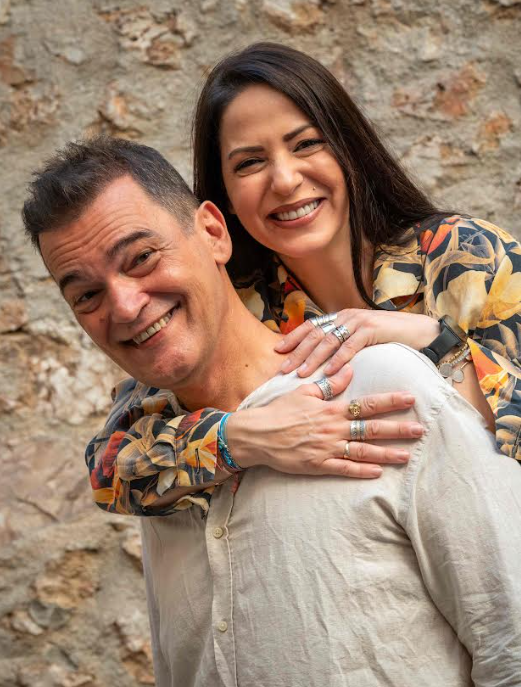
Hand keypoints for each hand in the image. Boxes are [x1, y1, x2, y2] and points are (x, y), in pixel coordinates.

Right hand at [226, 365, 422, 478]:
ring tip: (407, 456)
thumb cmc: (279, 411)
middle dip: (398, 430)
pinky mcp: (318, 465)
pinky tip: (378, 473)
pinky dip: (362, 471)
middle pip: (372, 429)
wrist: (257, 434)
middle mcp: (333, 429)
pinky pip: (345, 469)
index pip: (367, 404)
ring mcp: (327, 448)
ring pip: (363, 452)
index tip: (410, 398)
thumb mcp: (304, 392)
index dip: (390, 402)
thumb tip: (350, 370)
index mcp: (331, 409)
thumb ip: (329, 384)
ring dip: (386, 453)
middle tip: (420, 430)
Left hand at [275, 309, 439, 376]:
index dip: (294, 338)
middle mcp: (346, 316)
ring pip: (329, 341)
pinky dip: (338, 359)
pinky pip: (350, 346)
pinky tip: (328, 372)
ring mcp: (359, 321)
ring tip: (300, 373)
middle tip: (282, 369)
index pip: (311, 327)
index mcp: (341, 317)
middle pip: (315, 335)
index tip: (278, 351)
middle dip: (297, 352)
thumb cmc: (389, 339)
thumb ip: (342, 344)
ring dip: (313, 358)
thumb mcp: (361, 339)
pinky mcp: (372, 329)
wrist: (420, 332)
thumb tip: (321, 360)